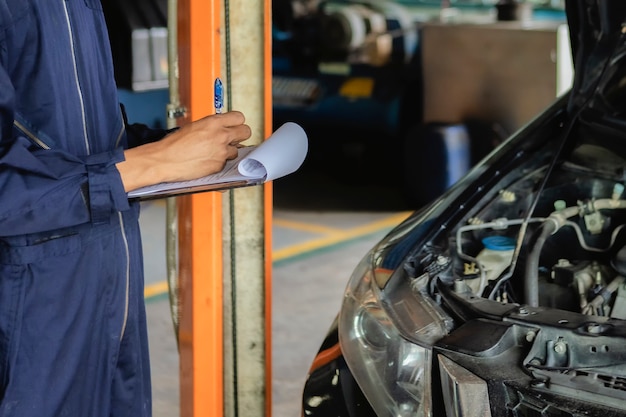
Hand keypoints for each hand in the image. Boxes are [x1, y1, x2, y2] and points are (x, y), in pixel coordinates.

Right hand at [118, 111, 251, 191]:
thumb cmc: (174, 144)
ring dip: (228, 151)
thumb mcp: (194, 127)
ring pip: (237, 150)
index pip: (239, 117)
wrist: (164, 160)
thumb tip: (222, 128)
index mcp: (214, 122)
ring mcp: (221, 152)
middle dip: (240, 135)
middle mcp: (221, 136)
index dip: (237, 122)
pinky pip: (226, 163)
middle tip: (233, 138)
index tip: (234, 125)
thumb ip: (211, 126)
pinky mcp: (219, 166)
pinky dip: (219, 163)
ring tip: (214, 152)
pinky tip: (208, 161)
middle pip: (246, 132)